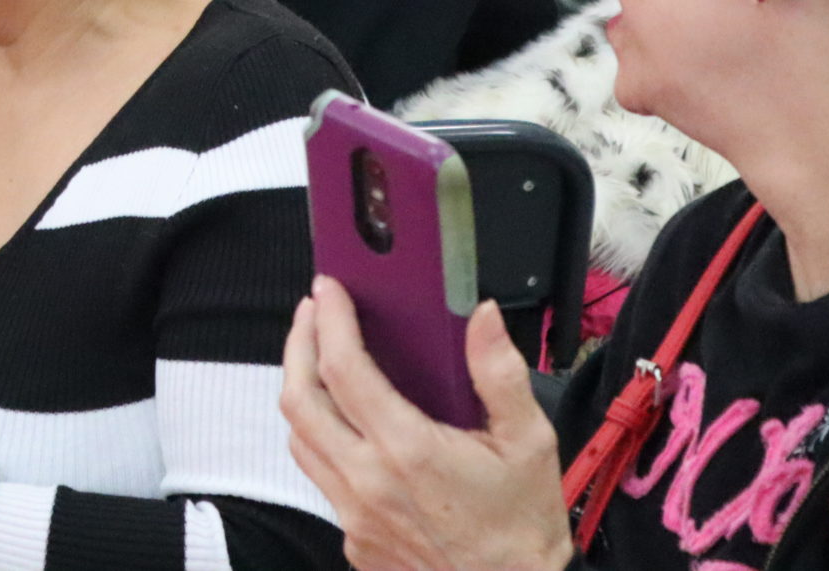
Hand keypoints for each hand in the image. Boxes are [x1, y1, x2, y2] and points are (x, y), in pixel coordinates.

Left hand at [281, 277, 573, 570]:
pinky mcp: (353, 539)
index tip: (328, 290)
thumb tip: (480, 314)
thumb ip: (500, 374)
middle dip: (298, 344)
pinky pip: (321, 477)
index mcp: (408, 451)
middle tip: (312, 312)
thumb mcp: (530, 443)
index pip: (343, 369)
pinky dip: (322, 438)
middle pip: (300, 400)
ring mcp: (354, 515)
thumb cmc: (524, 526)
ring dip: (302, 390)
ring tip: (320, 358)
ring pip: (300, 439)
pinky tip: (346, 422)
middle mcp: (368, 482)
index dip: (330, 320)